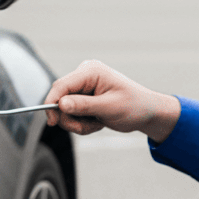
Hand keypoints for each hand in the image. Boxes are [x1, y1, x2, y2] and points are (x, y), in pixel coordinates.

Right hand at [45, 60, 180, 142]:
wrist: (147, 112)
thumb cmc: (134, 106)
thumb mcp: (109, 108)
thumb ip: (84, 106)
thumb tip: (61, 104)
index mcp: (91, 71)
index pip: (61, 85)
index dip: (52, 103)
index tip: (52, 122)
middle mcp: (84, 75)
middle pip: (60, 99)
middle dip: (71, 118)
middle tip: (87, 128)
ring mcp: (83, 87)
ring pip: (64, 110)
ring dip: (78, 123)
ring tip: (97, 124)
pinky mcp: (83, 98)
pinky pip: (72, 114)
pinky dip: (82, 123)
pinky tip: (97, 122)